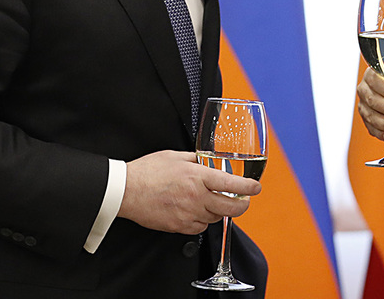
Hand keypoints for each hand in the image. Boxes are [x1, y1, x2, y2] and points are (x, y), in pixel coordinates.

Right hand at [117, 150, 260, 233]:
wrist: (126, 191)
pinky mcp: (179, 227)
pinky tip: (198, 210)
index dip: (249, 188)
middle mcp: (197, 197)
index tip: (256, 187)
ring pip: (216, 218)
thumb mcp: (176, 156)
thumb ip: (197, 159)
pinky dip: (203, 220)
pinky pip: (200, 227)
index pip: (232, 185)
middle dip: (242, 205)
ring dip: (220, 211)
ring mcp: (188, 214)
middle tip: (244, 200)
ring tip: (214, 201)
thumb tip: (210, 161)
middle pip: (230, 208)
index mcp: (198, 177)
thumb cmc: (148, 171)